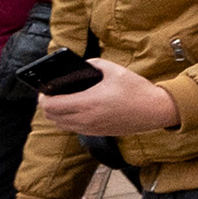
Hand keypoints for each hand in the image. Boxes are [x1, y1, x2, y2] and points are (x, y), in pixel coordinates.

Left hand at [37, 58, 183, 137]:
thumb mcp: (114, 70)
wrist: (155, 110)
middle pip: (52, 117)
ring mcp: (91, 129)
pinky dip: (69, 120)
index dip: (43, 97)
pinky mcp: (97, 133)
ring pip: (61, 124)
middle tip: (52, 94)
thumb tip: (80, 67)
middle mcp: (86, 119)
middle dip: (48, 105)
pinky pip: (74, 128)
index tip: (45, 89)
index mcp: (87, 102)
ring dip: (57, 114)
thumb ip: (92, 65)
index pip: (51, 105)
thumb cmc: (136, 89)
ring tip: (63, 101)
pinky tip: (77, 109)